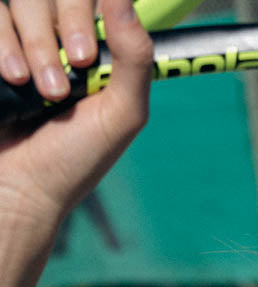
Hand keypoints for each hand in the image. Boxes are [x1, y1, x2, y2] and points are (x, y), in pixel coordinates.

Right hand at [0, 0, 152, 222]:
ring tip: (42, 92)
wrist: (19, 187)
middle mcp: (57, 34)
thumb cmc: (75, 159)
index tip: (86, 56)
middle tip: (63, 82)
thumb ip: (134, 58)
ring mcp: (20, 37)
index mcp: (95, 46)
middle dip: (61, 31)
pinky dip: (3, 44)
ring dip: (35, 46)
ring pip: (22, 1)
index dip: (85, 10)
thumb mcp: (121, 114)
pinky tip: (12, 79)